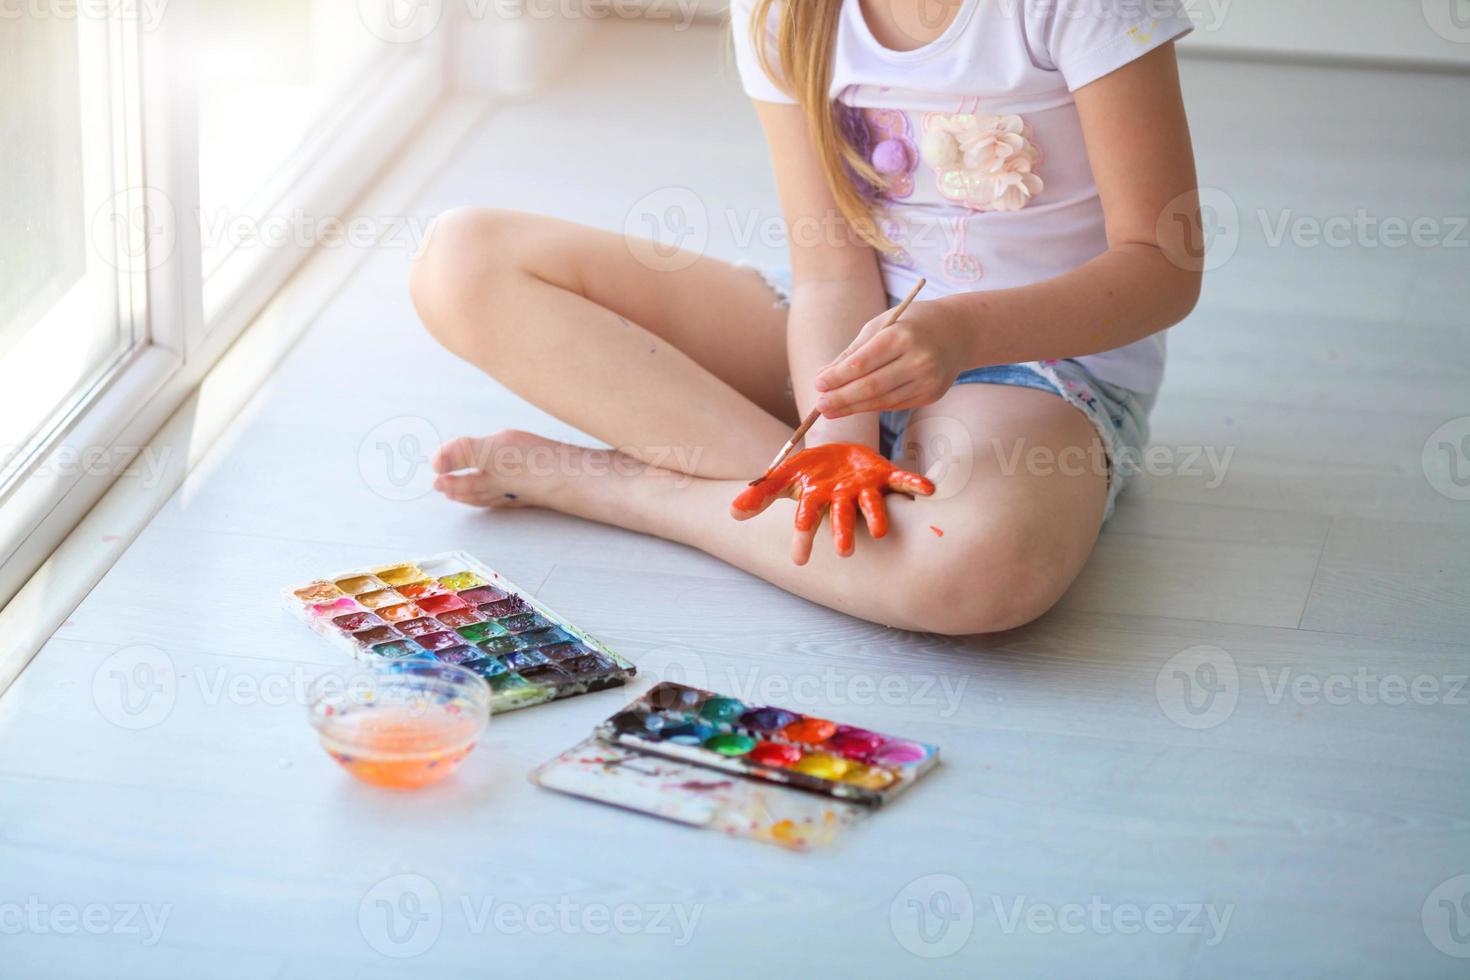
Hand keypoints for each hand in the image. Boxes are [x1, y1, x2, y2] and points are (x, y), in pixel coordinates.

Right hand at [730, 443, 934, 564]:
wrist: (840, 455)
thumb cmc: (812, 472)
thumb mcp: (785, 477)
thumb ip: (761, 493)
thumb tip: (733, 513)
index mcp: (818, 499)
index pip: (806, 519)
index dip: (802, 538)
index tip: (799, 560)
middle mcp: (844, 498)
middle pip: (842, 517)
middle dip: (843, 534)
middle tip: (844, 552)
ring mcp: (866, 489)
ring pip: (872, 505)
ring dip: (877, 517)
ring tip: (879, 531)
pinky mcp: (885, 475)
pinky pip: (903, 481)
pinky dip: (915, 485)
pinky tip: (928, 489)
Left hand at [813, 299, 970, 417]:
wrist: (958, 332)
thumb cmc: (912, 324)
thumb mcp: (881, 325)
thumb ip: (853, 351)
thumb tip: (822, 376)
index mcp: (902, 336)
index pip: (863, 363)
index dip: (838, 377)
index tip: (818, 383)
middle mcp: (918, 360)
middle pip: (871, 386)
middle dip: (842, 398)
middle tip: (820, 405)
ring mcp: (927, 381)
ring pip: (882, 400)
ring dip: (853, 407)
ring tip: (830, 410)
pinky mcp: (931, 395)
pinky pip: (895, 405)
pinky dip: (872, 406)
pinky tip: (854, 407)